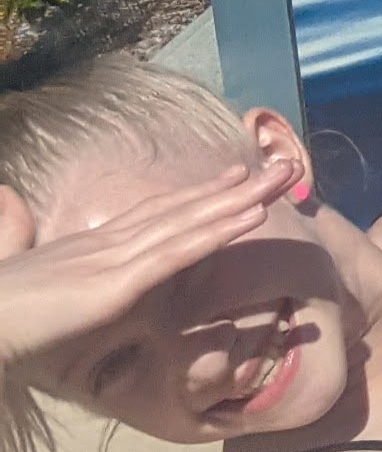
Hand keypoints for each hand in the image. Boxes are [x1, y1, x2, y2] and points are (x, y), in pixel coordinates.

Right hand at [0, 161, 298, 373]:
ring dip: (241, 199)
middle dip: (236, 187)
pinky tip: (249, 216)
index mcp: (89, 250)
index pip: (156, 215)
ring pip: (189, 223)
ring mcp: (112, 262)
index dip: (198, 195)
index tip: (235, 175)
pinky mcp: (114, 286)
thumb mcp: (9, 274)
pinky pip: (176, 254)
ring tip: (284, 177)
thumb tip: (7, 202)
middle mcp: (107, 246)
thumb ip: (14, 237)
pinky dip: (215, 232)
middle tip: (285, 165)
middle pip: (183, 209)